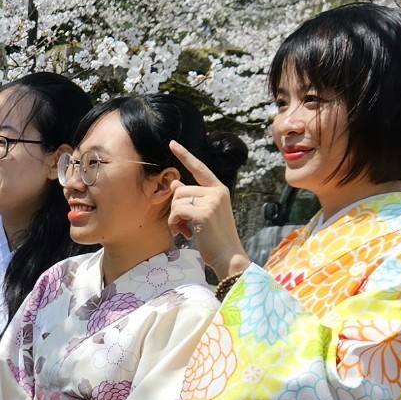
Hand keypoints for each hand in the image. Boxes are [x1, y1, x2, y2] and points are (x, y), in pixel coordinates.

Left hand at [168, 144, 246, 282]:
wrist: (228, 256)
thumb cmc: (215, 237)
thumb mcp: (204, 214)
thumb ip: (192, 198)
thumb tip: (175, 184)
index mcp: (219, 190)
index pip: (199, 168)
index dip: (185, 155)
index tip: (172, 143)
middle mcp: (217, 192)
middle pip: (181, 190)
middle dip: (177, 209)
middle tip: (184, 226)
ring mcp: (211, 201)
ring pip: (177, 200)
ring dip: (175, 218)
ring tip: (185, 231)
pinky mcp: (203, 213)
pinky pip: (177, 211)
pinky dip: (175, 224)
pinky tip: (184, 234)